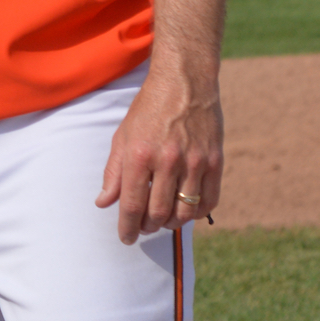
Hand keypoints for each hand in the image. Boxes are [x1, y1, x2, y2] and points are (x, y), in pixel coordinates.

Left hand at [95, 66, 222, 242]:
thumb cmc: (148, 109)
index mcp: (140, 154)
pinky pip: (208, 202)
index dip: (127, 228)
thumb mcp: (123, 136)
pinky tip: (186, 211)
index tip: (125, 238)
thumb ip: (113, 171)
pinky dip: (196, 214)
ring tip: (162, 220)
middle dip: (147, 227)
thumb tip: (103, 203)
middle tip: (143, 227)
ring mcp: (195, 162)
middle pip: (158, 213)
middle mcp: (168, 160)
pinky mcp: (215, 161)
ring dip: (171, 224)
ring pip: (184, 213)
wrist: (184, 82)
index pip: (132, 205)